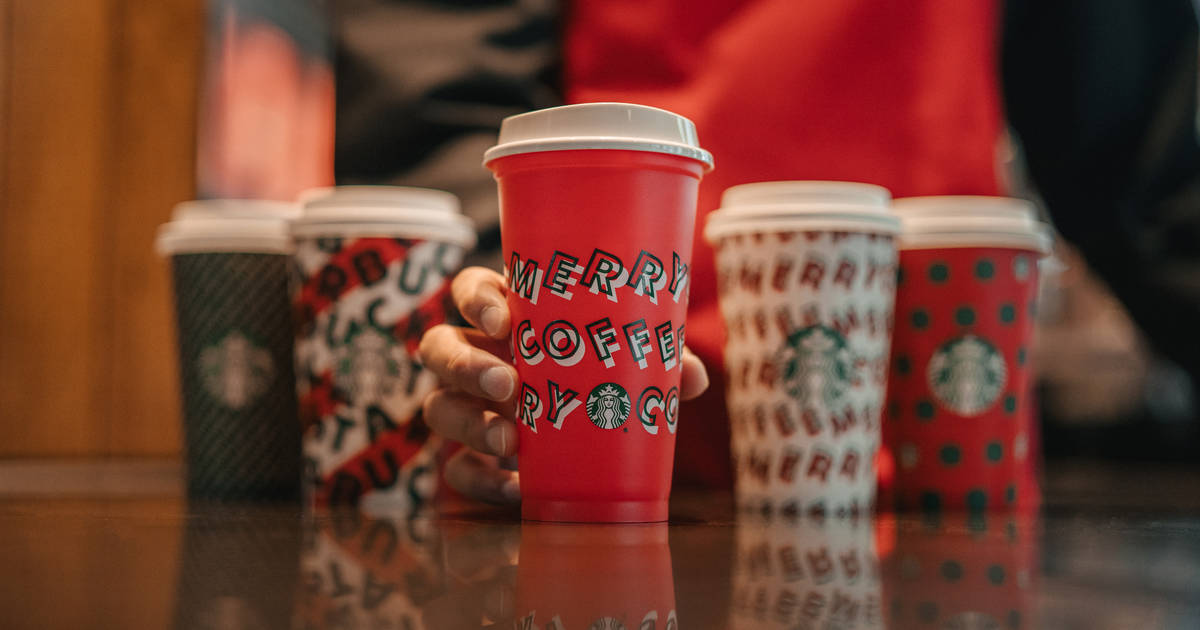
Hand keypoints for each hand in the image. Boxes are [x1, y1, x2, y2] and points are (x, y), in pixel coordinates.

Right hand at [418, 267, 710, 504]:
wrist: (587, 449)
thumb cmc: (598, 376)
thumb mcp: (625, 363)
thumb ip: (654, 362)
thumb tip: (693, 379)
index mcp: (506, 316)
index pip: (470, 290)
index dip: (478, 301)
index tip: (505, 320)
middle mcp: (473, 356)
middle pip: (438, 347)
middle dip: (466, 365)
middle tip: (509, 384)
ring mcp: (464, 407)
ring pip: (437, 407)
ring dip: (471, 423)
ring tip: (512, 441)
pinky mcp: (465, 457)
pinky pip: (456, 469)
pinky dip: (482, 479)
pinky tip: (516, 486)